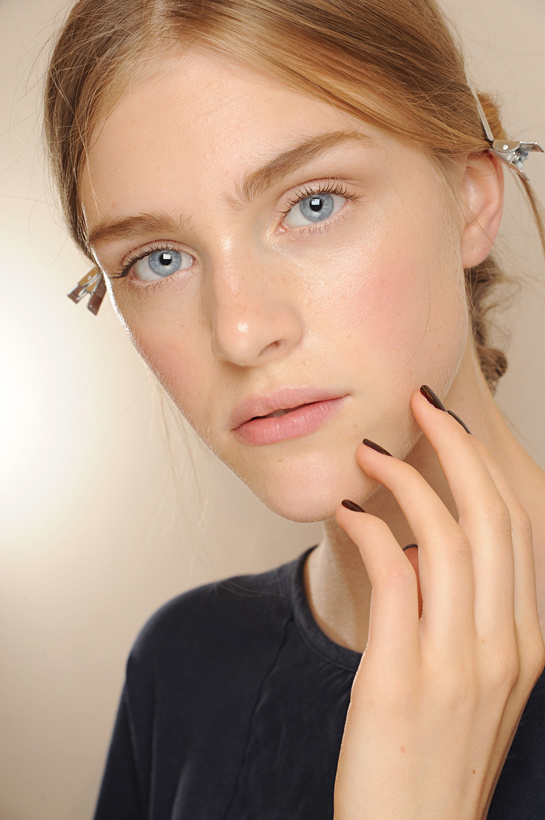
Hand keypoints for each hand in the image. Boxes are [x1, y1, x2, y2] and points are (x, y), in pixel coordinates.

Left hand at [333, 387, 544, 819]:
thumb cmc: (433, 756)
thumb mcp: (469, 683)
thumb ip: (461, 614)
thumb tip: (424, 547)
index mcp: (526, 641)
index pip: (517, 528)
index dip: (483, 466)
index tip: (448, 429)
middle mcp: (504, 646)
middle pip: (491, 517)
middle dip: (454, 448)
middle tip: (418, 405)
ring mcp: (459, 664)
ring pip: (447, 537)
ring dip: (406, 478)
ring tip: (370, 452)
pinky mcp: (403, 680)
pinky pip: (397, 578)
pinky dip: (370, 531)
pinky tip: (344, 513)